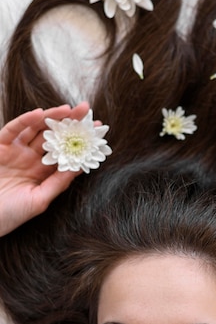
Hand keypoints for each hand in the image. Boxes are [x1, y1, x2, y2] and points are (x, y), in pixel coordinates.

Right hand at [0, 102, 89, 235]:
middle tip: (86, 109)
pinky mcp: (0, 147)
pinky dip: (25, 120)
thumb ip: (58, 183)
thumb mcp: (39, 200)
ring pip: (36, 129)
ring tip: (68, 109)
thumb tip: (80, 167)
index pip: (65, 151)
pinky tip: (40, 114)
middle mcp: (31, 159)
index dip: (80, 140)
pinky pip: (13, 130)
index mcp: (44, 172)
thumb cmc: (11, 215)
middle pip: (53, 136)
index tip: (98, 130)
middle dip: (69, 123)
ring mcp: (16, 151)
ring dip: (51, 117)